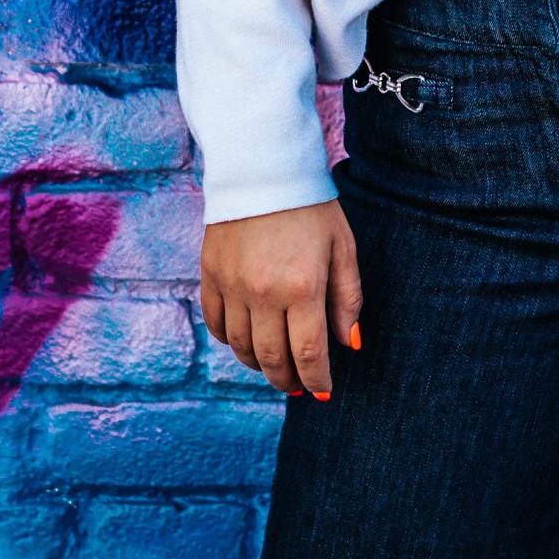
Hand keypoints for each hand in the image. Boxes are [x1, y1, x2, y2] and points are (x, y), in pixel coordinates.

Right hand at [200, 201, 363, 397]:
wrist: (263, 167)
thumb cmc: (311, 207)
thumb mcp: (343, 248)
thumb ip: (347, 299)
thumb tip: (348, 344)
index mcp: (303, 286)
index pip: (309, 354)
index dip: (317, 380)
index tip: (323, 391)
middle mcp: (264, 292)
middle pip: (271, 359)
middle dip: (287, 380)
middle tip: (298, 385)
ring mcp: (232, 285)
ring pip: (241, 347)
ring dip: (259, 364)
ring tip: (275, 364)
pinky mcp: (210, 274)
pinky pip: (216, 324)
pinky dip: (231, 340)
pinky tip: (247, 338)